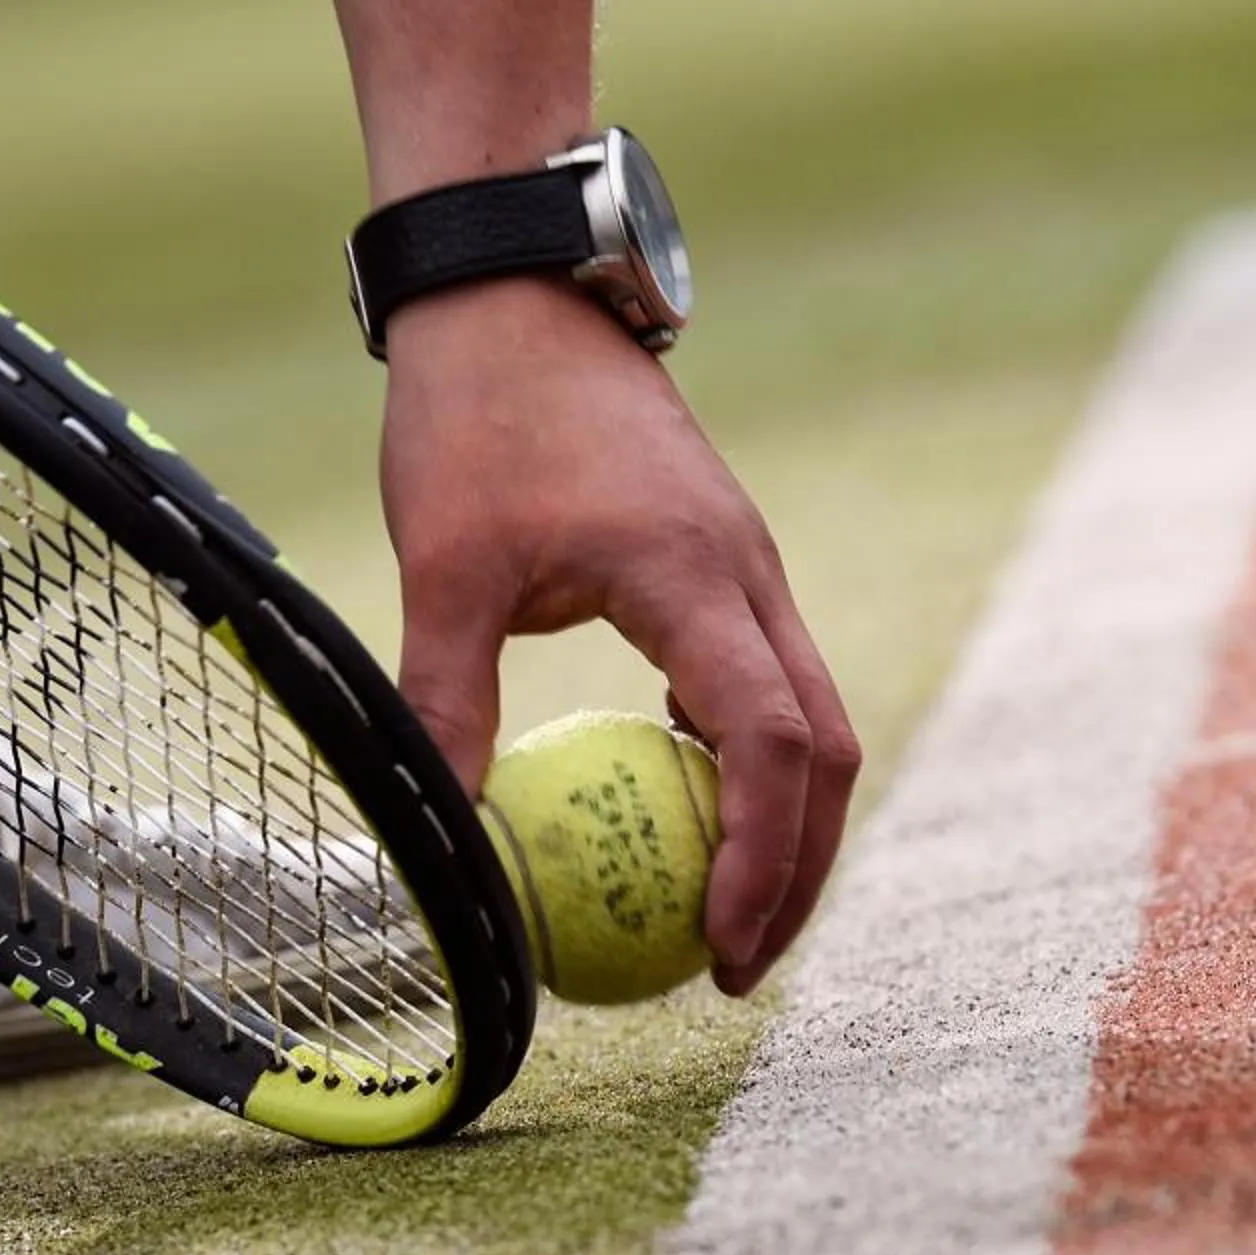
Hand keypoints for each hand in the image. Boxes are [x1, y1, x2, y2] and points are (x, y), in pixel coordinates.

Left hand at [378, 277, 859, 995]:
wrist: (519, 286)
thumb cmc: (476, 414)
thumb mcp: (444, 565)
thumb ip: (445, 700)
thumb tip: (428, 839)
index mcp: (693, 576)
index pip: (767, 742)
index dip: (757, 860)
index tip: (718, 948)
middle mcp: (749, 576)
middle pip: (827, 749)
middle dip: (798, 872)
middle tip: (733, 968)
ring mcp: (749, 567)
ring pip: (813, 718)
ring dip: (785, 825)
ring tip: (723, 917)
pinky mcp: (726, 563)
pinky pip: (769, 684)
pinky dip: (751, 766)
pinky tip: (684, 818)